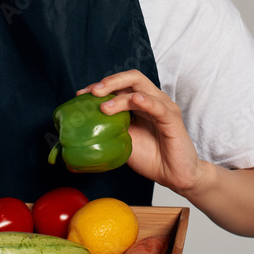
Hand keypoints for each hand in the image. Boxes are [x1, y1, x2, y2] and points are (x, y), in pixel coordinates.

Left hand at [77, 70, 205, 193]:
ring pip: (141, 90)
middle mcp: (152, 100)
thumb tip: (79, 138)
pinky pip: (159, 107)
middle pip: (132, 78)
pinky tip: (135, 100)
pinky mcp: (172, 119)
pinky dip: (146, 102)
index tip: (81, 94)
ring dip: (120, 97)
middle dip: (110, 82)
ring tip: (105, 107)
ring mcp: (163, 107)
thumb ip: (108, 132)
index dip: (101, 86)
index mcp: (140, 103)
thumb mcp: (123, 142)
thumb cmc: (151, 157)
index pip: (120, 84)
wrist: (174, 175)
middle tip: (93, 92)